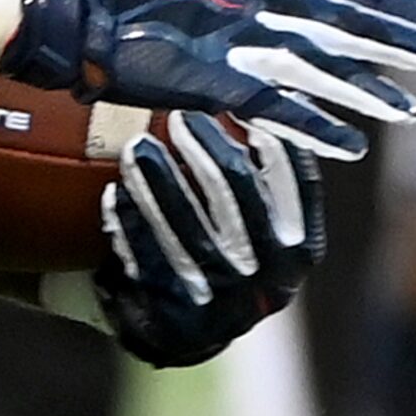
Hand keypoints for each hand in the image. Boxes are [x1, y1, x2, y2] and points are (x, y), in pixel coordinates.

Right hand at [0, 0, 415, 158]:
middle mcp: (246, 3)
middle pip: (335, 21)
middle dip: (392, 39)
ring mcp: (229, 40)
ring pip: (316, 65)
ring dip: (365, 87)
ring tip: (411, 108)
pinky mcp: (207, 78)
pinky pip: (273, 107)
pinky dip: (314, 124)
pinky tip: (352, 144)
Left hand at [88, 114, 322, 367]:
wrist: (178, 329)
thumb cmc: (219, 249)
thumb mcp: (256, 223)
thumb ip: (263, 174)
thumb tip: (265, 87)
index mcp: (300, 249)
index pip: (298, 184)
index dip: (269, 138)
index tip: (240, 100)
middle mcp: (272, 280)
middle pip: (237, 194)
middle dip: (205, 149)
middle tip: (179, 116)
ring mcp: (226, 303)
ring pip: (188, 229)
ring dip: (160, 182)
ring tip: (137, 148)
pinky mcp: (180, 319)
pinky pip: (150, 260)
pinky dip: (131, 223)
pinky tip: (114, 194)